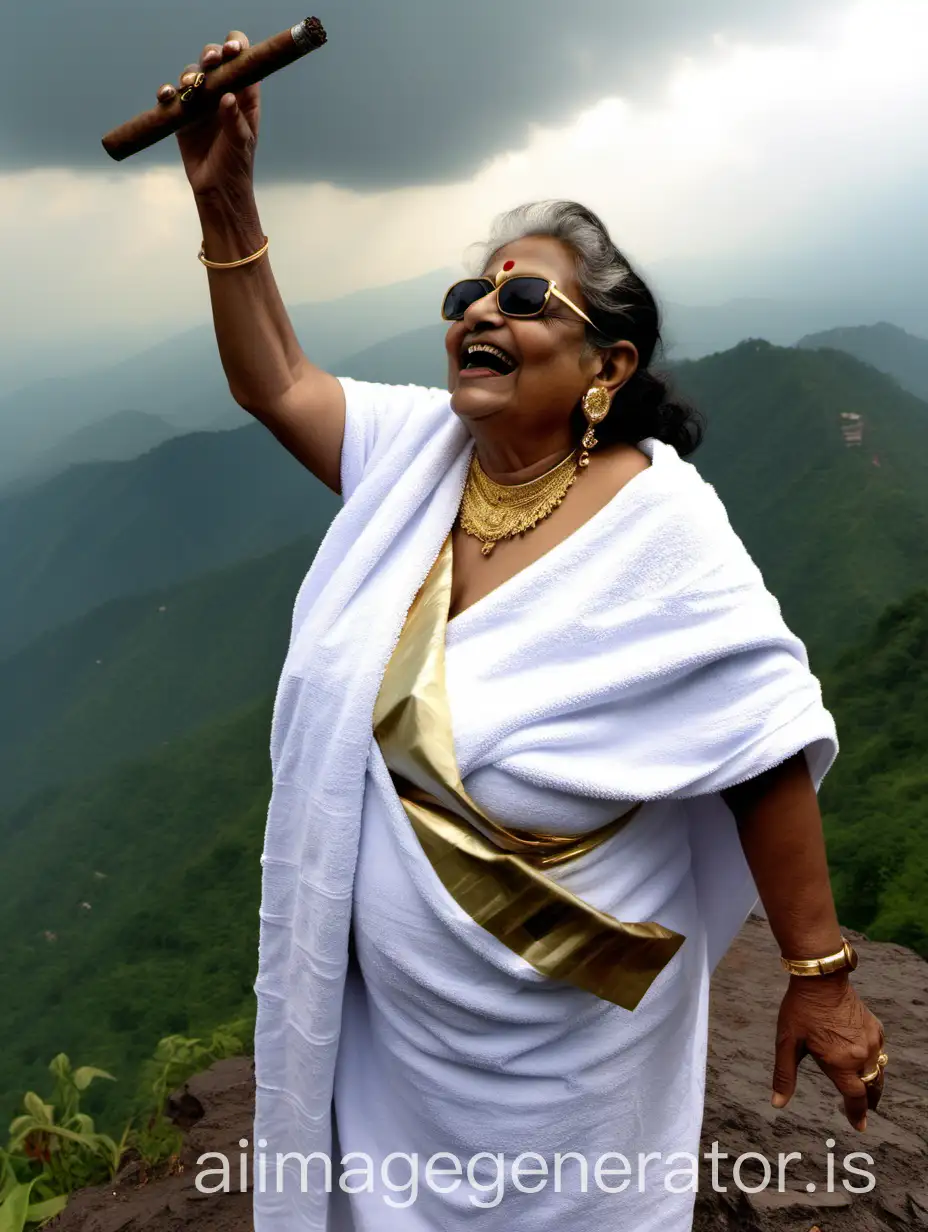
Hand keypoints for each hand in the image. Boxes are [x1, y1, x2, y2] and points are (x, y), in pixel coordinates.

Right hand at [154, 31, 258, 196]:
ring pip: (192, 75)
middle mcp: (222, 92)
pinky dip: (167, 92)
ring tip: (190, 87)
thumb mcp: (241, 143)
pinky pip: (172, 96)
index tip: (231, 50)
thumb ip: (235, 120)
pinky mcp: (182, 114)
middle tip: (210, 62)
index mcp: (243, 95)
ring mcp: (201, 101)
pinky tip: (167, 96)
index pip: (241, 61)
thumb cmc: (236, 165)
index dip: (236, 47)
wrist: (216, 189)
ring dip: (189, 75)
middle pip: (213, 60)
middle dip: (211, 54)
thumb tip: (228, 97)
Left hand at [771, 974, 883, 1130]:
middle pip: (871, 1088)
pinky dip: (875, 1061)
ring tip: (866, 1090)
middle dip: (867, 1102)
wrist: (821, 978)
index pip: (855, 1098)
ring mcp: (871, 1041)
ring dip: (873, 1083)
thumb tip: (777, 1103)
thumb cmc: (800, 1010)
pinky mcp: (875, 1028)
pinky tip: (866, 1060)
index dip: (857, 1114)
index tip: (858, 1126)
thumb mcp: (787, 1043)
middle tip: (864, 1110)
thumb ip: (784, 1075)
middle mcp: (861, 1055)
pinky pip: (879, 1052)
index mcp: (840, 1063)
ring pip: (878, 1071)